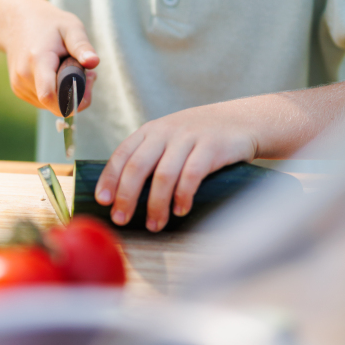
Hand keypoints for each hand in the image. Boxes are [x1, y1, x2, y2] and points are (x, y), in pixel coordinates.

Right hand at [3, 0, 98, 114]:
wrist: (17, 21)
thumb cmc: (48, 23)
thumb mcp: (70, 27)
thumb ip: (81, 46)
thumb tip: (94, 62)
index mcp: (37, 60)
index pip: (49, 96)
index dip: (73, 100)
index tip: (89, 82)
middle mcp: (24, 76)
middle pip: (54, 102)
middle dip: (76, 94)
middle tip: (87, 72)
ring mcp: (19, 85)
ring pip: (50, 104)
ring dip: (65, 94)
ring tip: (71, 68)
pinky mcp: (18, 89)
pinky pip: (43, 101)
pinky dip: (56, 93)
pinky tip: (59, 73)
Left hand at [94, 102, 256, 231]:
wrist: (242, 120)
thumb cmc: (201, 136)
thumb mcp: (171, 137)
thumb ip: (151, 156)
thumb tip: (124, 194)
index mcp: (151, 130)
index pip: (122, 153)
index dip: (110, 178)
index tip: (102, 201)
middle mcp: (166, 131)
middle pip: (138, 166)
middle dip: (126, 196)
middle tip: (122, 219)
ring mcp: (188, 137)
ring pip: (163, 174)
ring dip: (156, 204)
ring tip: (154, 224)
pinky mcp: (211, 146)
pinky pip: (192, 174)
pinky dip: (183, 196)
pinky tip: (180, 210)